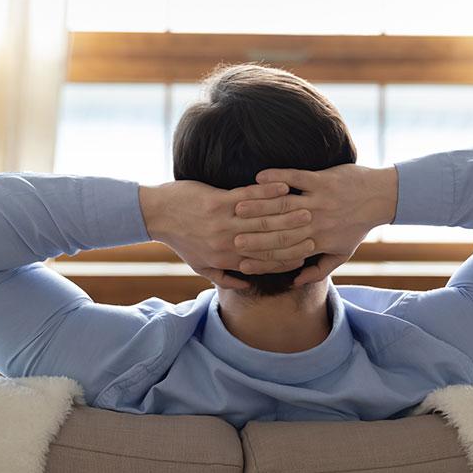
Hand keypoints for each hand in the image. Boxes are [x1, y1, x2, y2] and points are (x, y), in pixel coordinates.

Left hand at [139, 180, 315, 289]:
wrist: (157, 215)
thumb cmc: (180, 240)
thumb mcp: (200, 266)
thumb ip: (225, 278)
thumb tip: (248, 286)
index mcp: (226, 260)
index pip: (265, 263)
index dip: (288, 259)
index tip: (307, 252)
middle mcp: (227, 244)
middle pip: (269, 241)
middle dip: (294, 235)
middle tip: (315, 228)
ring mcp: (222, 222)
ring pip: (262, 219)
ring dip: (287, 212)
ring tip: (307, 207)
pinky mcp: (217, 201)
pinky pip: (248, 197)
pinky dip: (267, 191)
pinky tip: (283, 185)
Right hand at [232, 164, 397, 286]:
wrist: (381, 197)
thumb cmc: (358, 226)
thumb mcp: (342, 253)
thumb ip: (318, 270)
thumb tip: (294, 282)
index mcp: (319, 243)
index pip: (284, 254)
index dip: (261, 259)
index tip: (240, 261)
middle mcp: (318, 224)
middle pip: (279, 231)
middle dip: (253, 234)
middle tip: (229, 235)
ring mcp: (320, 200)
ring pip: (284, 206)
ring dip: (259, 206)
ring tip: (237, 207)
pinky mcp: (323, 180)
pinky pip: (296, 178)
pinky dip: (277, 177)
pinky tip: (258, 176)